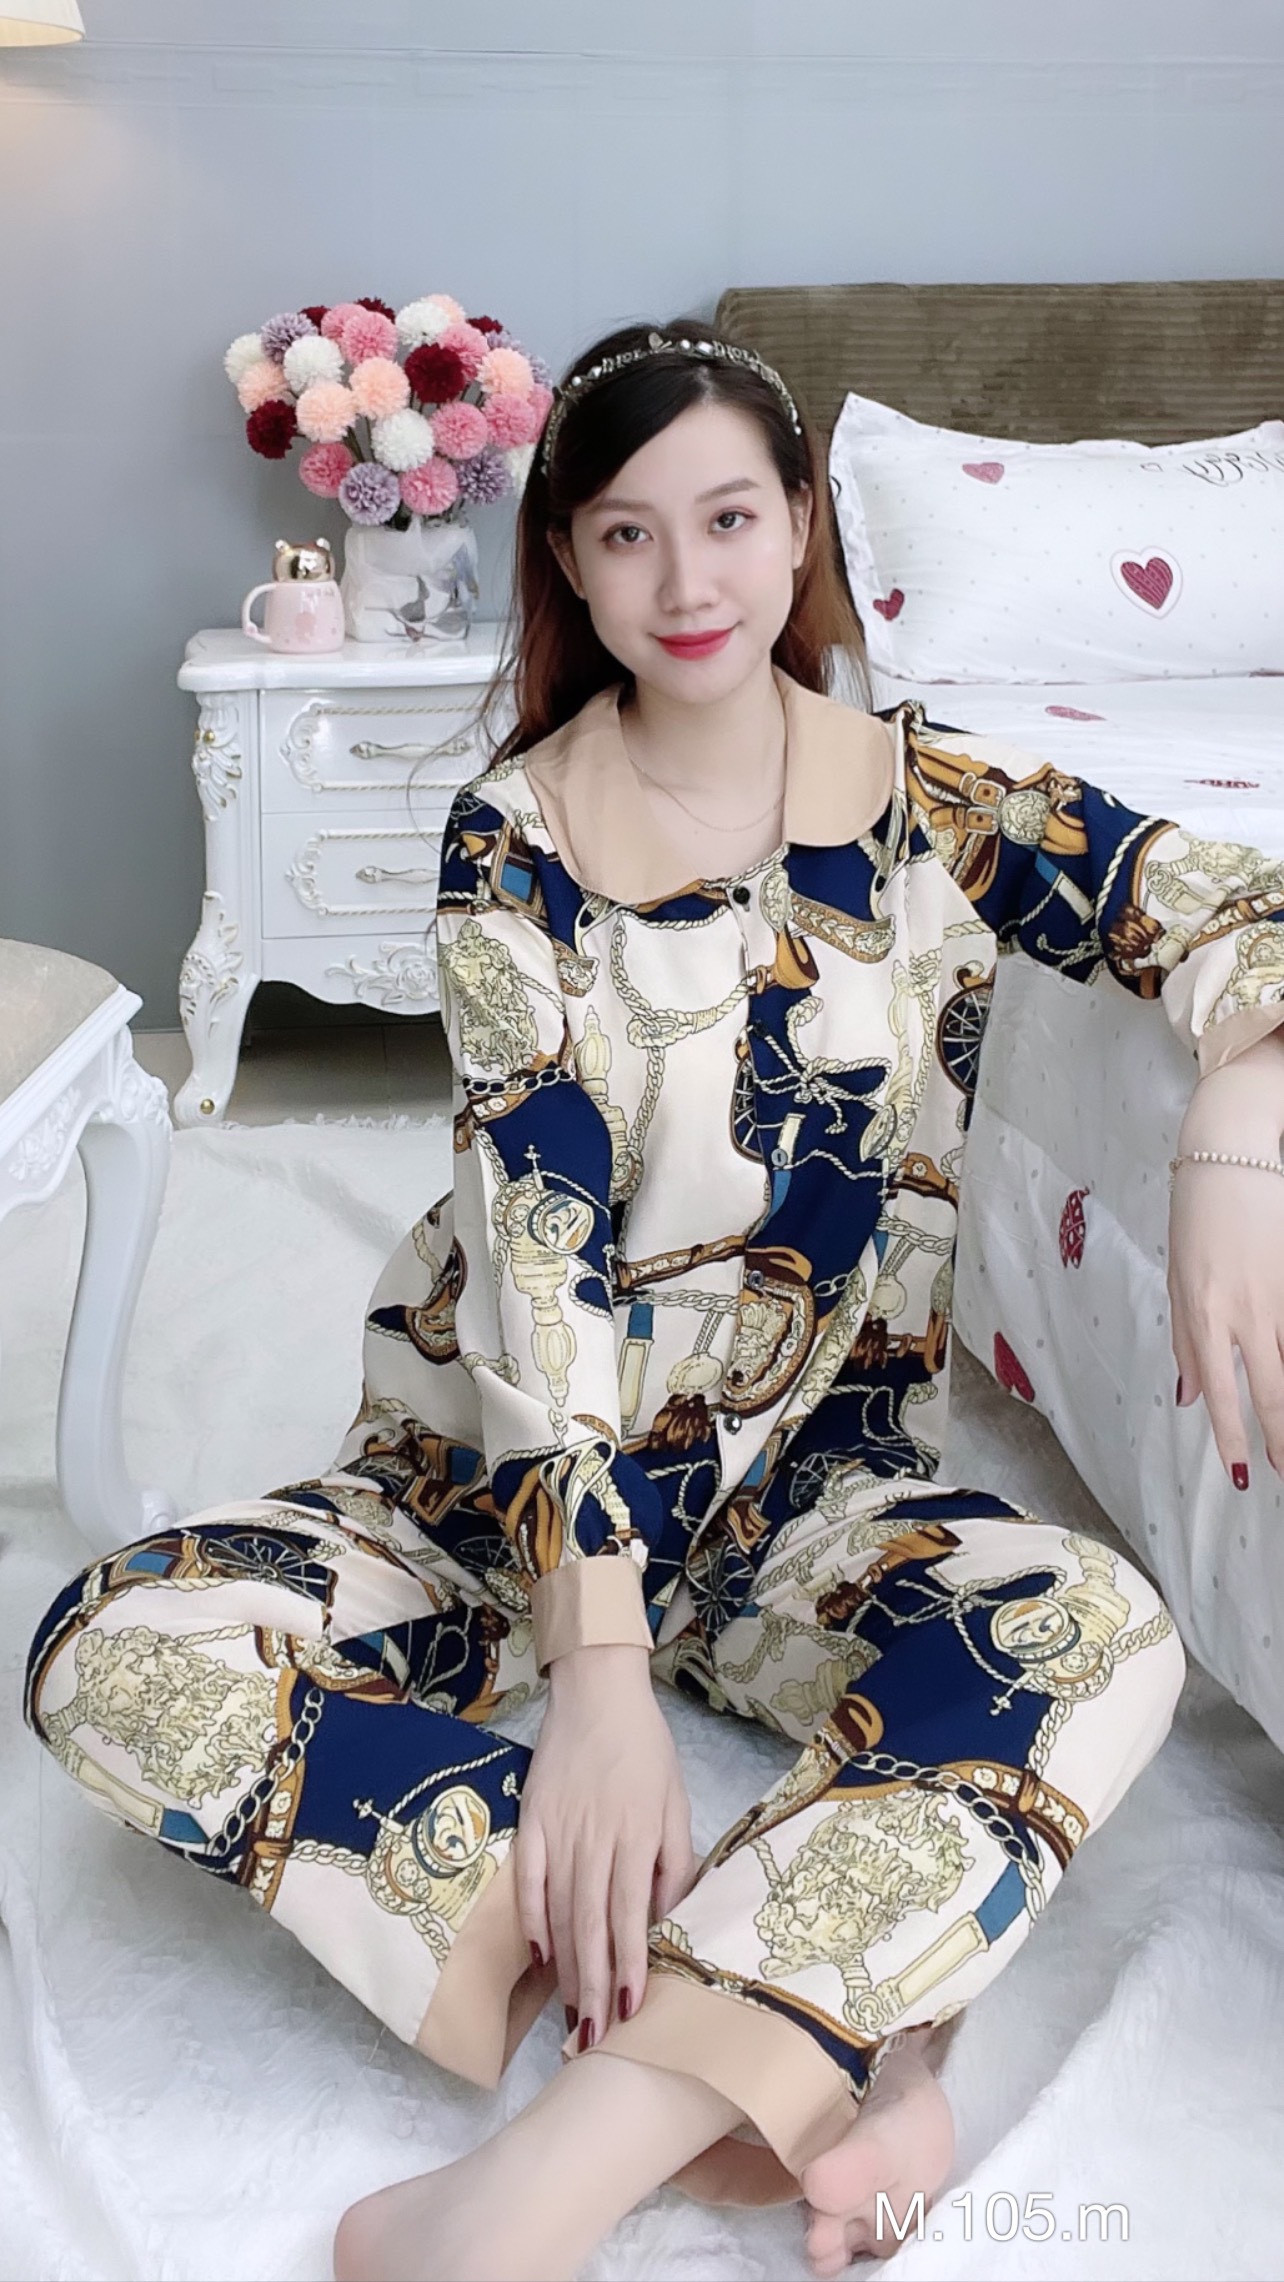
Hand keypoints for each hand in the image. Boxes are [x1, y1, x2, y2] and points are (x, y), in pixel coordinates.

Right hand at [513, 1641, 696, 2045]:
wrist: (598, 1692)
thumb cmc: (645, 1750)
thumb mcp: (676, 1802)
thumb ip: (673, 1862)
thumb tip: (669, 1922)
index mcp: (638, 1836)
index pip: (630, 1914)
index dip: (628, 1966)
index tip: (629, 2013)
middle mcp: (596, 1839)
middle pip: (591, 1924)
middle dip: (592, 1986)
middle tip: (591, 2038)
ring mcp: (559, 1830)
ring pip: (560, 1911)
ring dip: (565, 1968)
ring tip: (569, 2015)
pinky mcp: (531, 1820)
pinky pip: (528, 1879)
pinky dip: (531, 1920)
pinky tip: (537, 1957)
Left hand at [1169, 1154, 1283, 1485]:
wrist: (1231, 1152)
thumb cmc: (1197, 1213)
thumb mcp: (1176, 1276)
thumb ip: (1184, 1340)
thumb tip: (1190, 1395)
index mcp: (1204, 1313)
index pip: (1222, 1392)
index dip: (1234, 1438)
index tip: (1243, 1474)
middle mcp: (1246, 1311)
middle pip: (1272, 1388)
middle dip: (1281, 1437)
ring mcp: (1282, 1294)